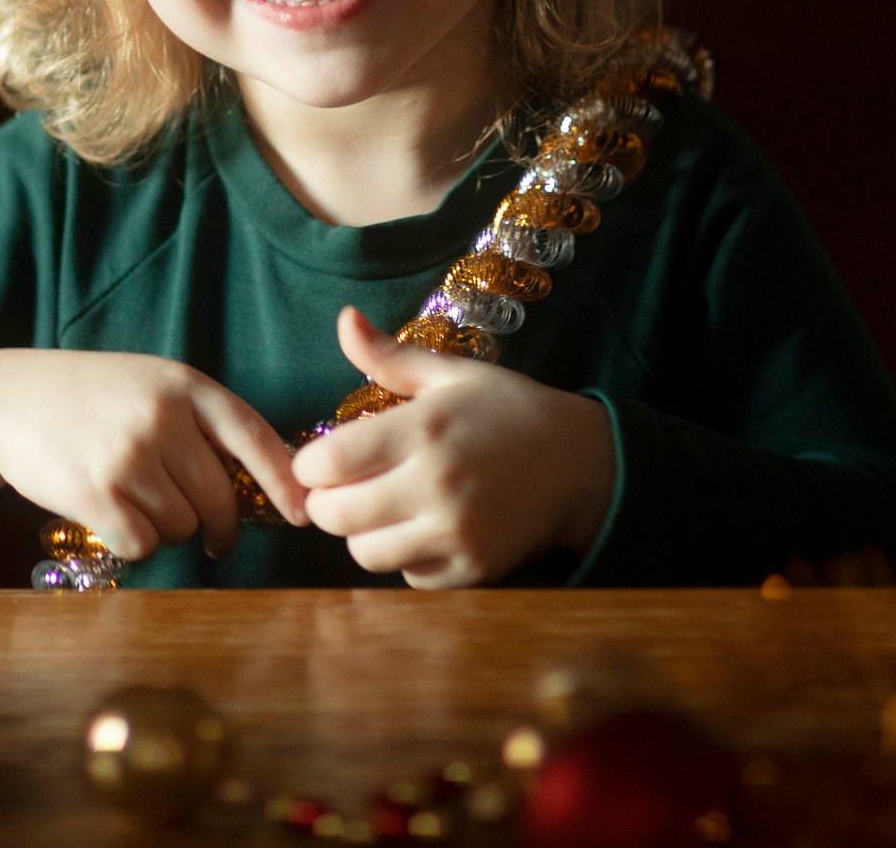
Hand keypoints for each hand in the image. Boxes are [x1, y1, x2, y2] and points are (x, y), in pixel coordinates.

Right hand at [0, 348, 309, 560]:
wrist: (8, 398)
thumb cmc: (92, 397)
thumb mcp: (153, 385)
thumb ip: (203, 422)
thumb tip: (272, 483)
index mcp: (185, 385)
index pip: (254, 436)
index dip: (285, 483)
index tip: (303, 515)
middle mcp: (162, 417)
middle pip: (220, 499)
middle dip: (218, 525)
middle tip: (212, 536)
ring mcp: (128, 455)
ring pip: (182, 526)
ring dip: (167, 528)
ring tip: (135, 499)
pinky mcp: (96, 493)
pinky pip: (143, 544)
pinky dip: (134, 541)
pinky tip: (112, 515)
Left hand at [290, 307, 615, 587]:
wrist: (583, 464)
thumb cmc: (510, 411)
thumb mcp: (453, 375)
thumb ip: (390, 356)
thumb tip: (343, 319)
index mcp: (423, 430)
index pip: (325, 463)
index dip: (311, 463)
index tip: (323, 458)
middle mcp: (436, 485)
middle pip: (334, 516)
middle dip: (328, 502)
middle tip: (345, 488)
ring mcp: (456, 535)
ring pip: (365, 553)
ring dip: (363, 533)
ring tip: (385, 509)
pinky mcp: (472, 572)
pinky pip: (408, 577)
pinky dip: (407, 558)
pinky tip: (425, 529)